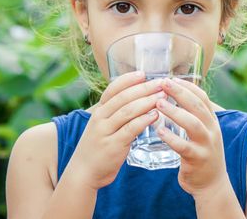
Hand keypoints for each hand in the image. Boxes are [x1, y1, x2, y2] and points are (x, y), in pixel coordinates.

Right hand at [65, 71, 164, 189]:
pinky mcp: (113, 145)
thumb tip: (138, 98)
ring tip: (163, 96)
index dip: (128, 80)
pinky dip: (144, 120)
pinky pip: (130, 129)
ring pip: (128, 111)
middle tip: (161, 83)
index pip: (113, 89)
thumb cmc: (98, 147)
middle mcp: (100, 118)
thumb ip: (116, 113)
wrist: (83, 172)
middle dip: (144, 88)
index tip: (144, 73)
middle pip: (124, 97)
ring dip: (147, 101)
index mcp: (99, 111)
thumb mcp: (102, 125)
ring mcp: (105, 131)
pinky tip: (155, 115)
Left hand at [155, 78, 228, 198]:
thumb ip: (193, 116)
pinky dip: (172, 138)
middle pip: (198, 106)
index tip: (171, 78)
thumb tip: (176, 95)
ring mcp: (206, 145)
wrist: (212, 184)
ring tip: (158, 103)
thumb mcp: (203, 132)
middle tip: (163, 83)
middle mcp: (212, 130)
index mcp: (212, 121)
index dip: (187, 86)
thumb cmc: (201, 153)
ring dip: (175, 112)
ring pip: (193, 124)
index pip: (202, 97)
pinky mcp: (198, 160)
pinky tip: (159, 131)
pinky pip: (184, 147)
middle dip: (180, 93)